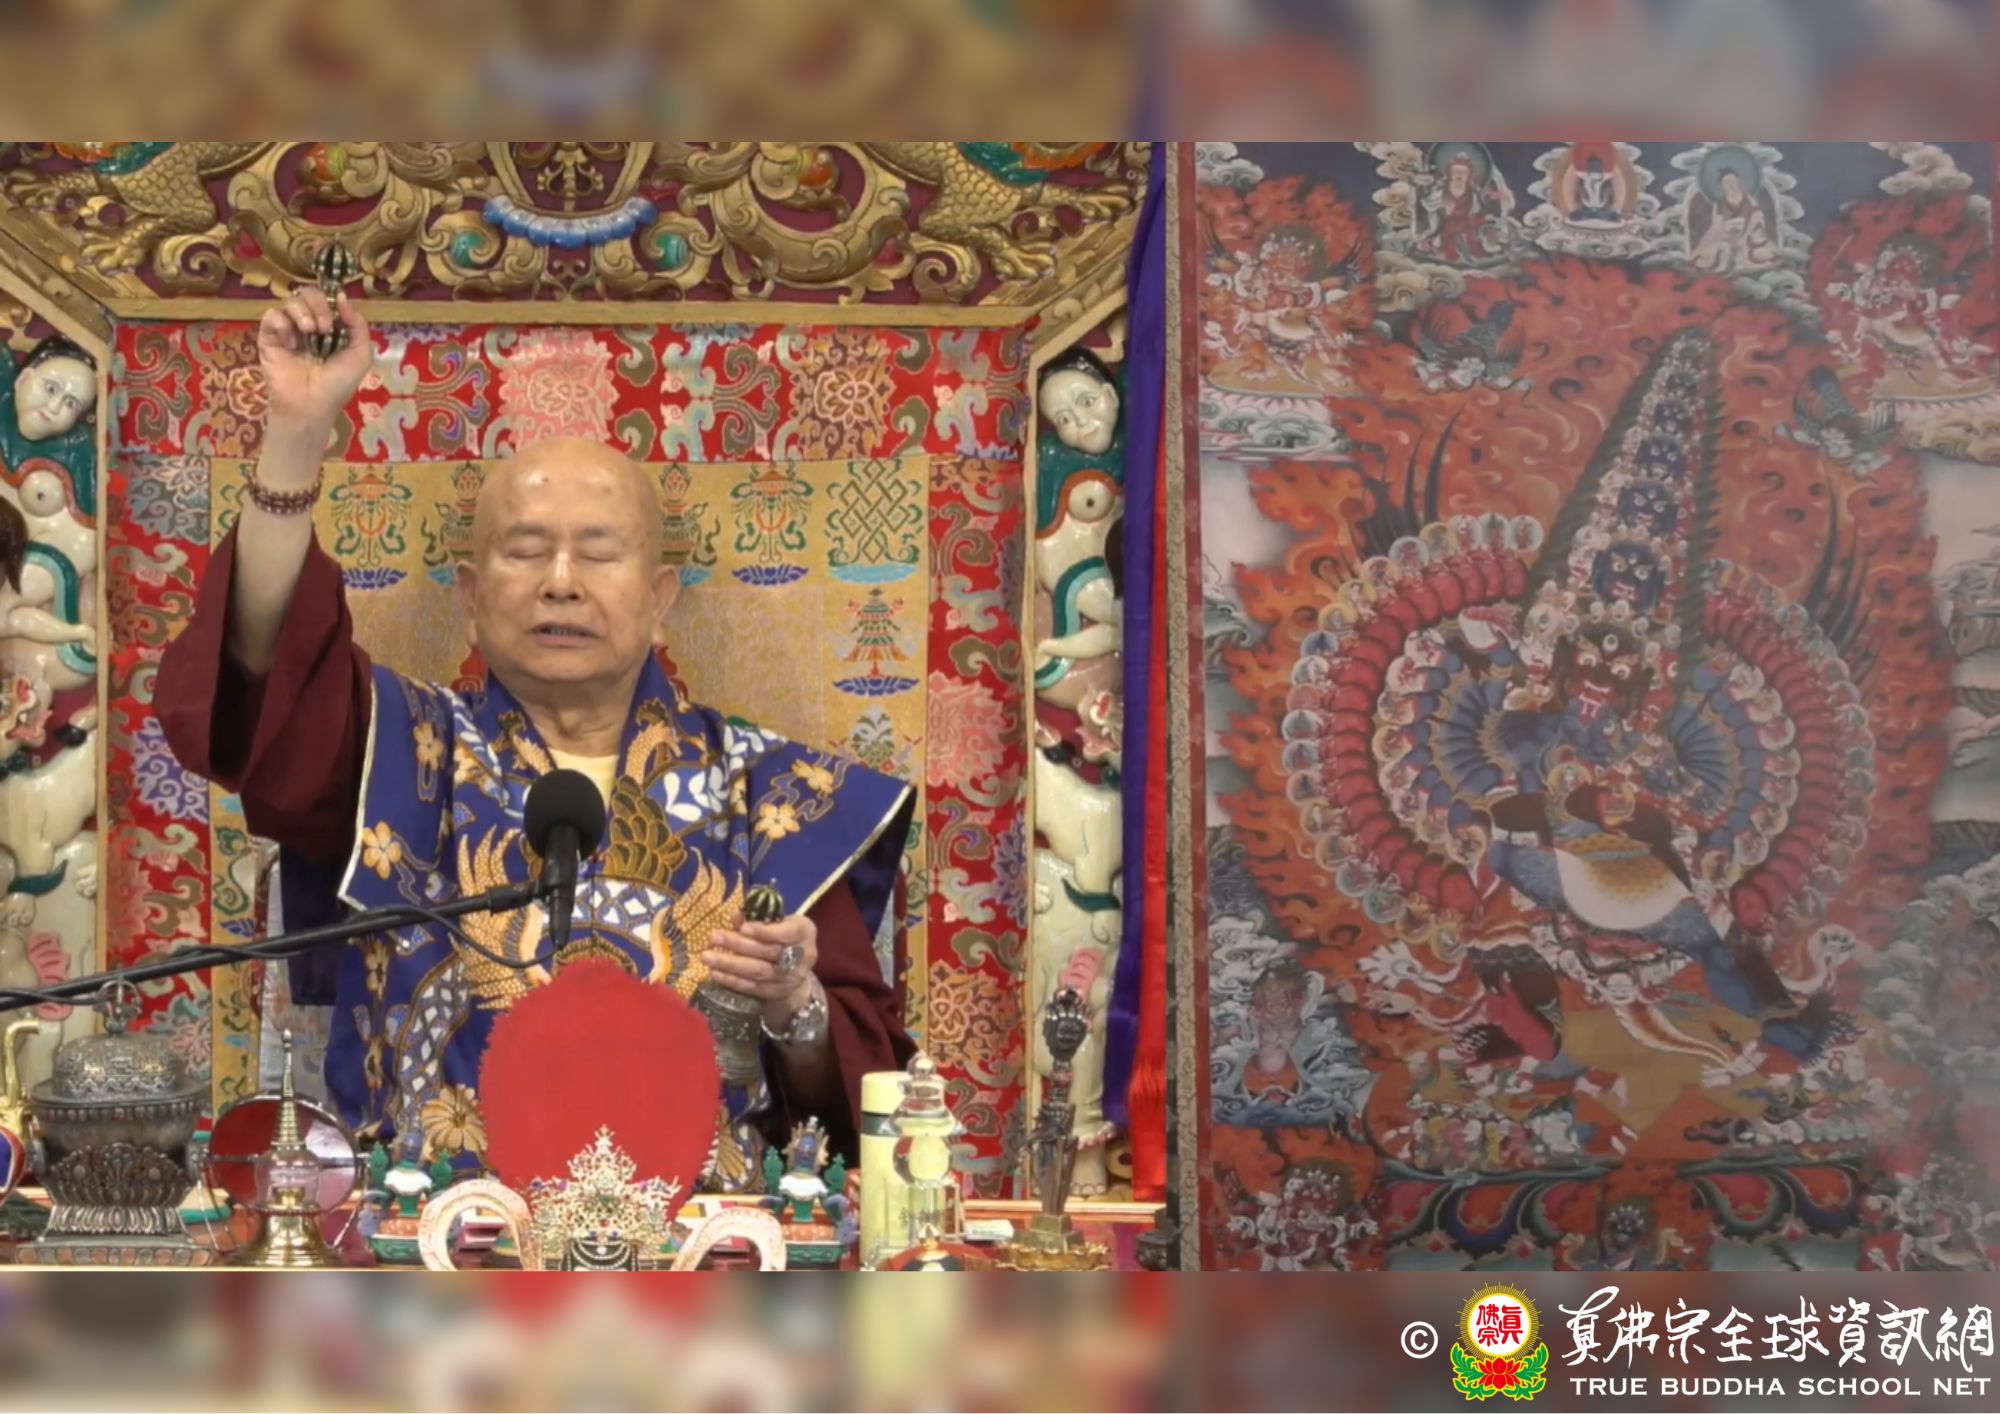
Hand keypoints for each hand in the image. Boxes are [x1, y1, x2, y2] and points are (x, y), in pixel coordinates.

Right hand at [257, 287, 372, 437]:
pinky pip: (271, 316)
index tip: (336, 318)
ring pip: (289, 301)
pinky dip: (282, 323)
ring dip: (302, 312)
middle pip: (307, 294)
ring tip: (310, 331)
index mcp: (329, 328)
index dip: (332, 302)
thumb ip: (358, 326)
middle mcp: (307, 326)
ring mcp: (287, 331)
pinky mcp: (268, 338)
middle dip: (318, 304)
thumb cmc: (337, 385)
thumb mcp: (359, 356)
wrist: (311, 406)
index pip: (327, 300)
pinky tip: (291, 342)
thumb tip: (342, 297)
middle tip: (324, 327)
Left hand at [703, 914, 816, 1026]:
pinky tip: (715, 973)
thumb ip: (757, 917)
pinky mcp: (777, 993)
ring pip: (759, 971)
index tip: (742, 927)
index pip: (788, 932)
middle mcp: (803, 956)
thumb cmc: (782, 935)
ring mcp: (790, 977)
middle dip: (739, 945)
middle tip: (714, 937)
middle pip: (769, 952)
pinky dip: (732, 980)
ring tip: (708, 956)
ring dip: (731, 964)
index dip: (765, 931)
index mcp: (805, 932)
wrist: (796, 967)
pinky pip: (753, 987)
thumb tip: (735, 916)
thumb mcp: (776, 921)